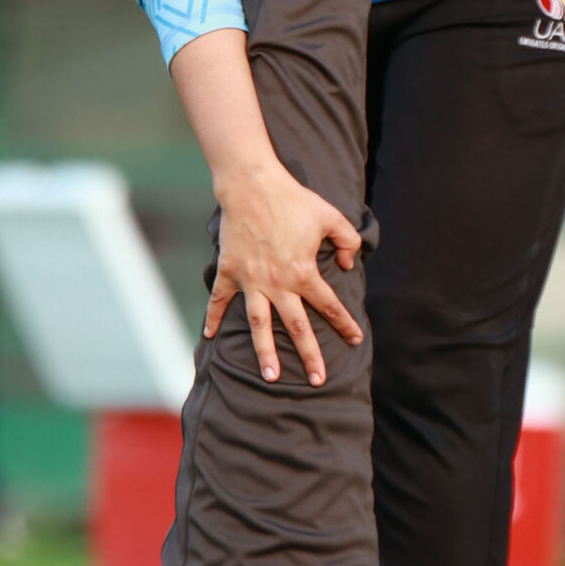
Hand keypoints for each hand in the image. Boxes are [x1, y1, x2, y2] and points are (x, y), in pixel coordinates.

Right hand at [204, 159, 362, 383]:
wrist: (252, 184)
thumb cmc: (293, 199)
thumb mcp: (331, 216)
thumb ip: (348, 240)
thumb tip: (350, 264)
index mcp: (303, 272)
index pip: (329, 305)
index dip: (344, 323)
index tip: (355, 340)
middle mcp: (277, 283)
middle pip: (296, 328)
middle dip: (309, 356)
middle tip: (317, 381)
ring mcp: (251, 280)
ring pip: (258, 325)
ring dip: (264, 352)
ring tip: (270, 376)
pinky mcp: (229, 271)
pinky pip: (219, 299)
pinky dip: (212, 317)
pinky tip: (208, 336)